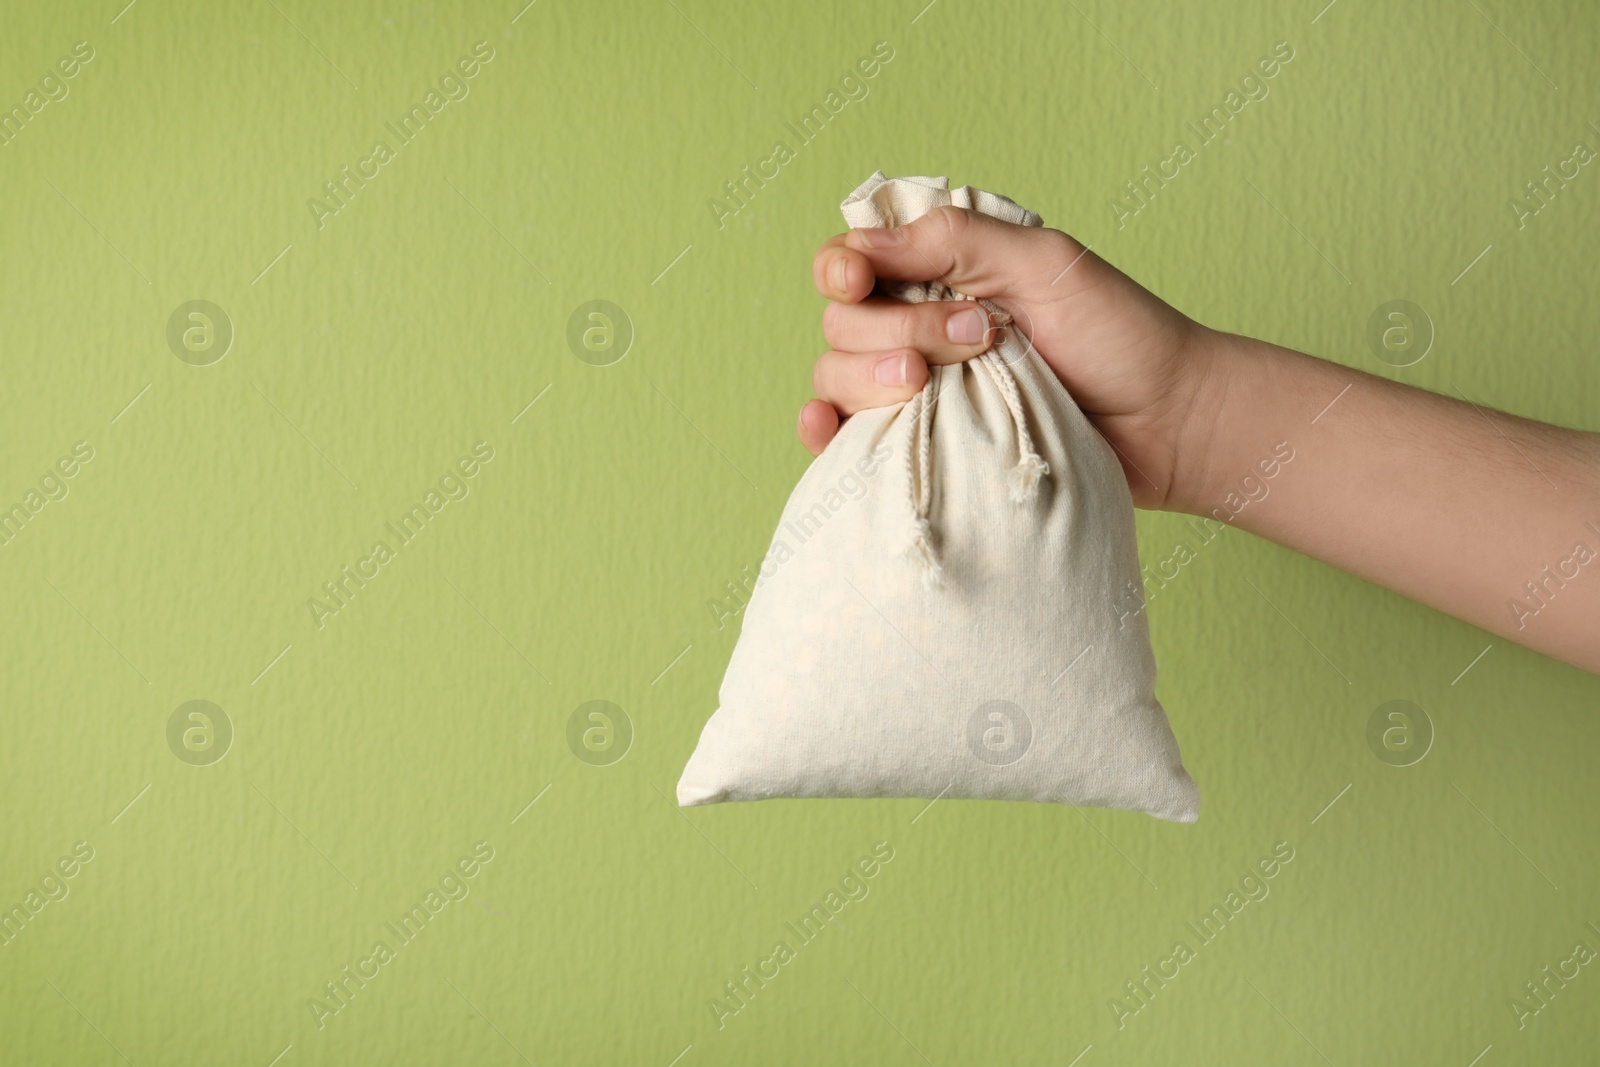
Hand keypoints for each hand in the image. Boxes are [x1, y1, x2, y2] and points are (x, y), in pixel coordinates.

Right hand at [800, 205, 1218, 510]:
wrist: (1165, 426)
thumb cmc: (1120, 336)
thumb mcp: (1045, 263)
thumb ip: (956, 240)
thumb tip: (863, 242)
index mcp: (942, 272)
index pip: (854, 261)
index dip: (844, 268)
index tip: (861, 280)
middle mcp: (917, 329)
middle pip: (842, 323)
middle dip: (893, 330)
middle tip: (978, 338)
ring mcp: (917, 394)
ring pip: (836, 377)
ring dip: (870, 379)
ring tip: (931, 388)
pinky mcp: (923, 449)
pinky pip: (847, 441)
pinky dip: (823, 432)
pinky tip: (829, 428)